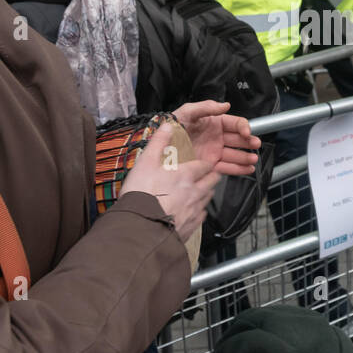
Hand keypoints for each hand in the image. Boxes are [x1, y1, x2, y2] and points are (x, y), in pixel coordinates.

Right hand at [120, 122, 218, 243]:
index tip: (204, 163)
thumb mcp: (146, 162)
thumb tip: (167, 125)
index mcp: (186, 174)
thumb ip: (158, 142)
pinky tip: (193, 212)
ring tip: (201, 191)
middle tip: (208, 175)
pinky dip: (199, 212)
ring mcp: (194, 210)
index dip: (205, 163)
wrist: (141, 226)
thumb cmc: (142, 194)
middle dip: (211, 176)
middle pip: (212, 181)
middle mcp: (195, 192)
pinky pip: (201, 217)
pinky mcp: (190, 226)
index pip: (204, 165)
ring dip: (206, 193)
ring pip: (208, 199)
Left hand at [171, 101, 260, 175]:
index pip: (235, 123)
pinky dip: (239, 169)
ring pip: (235, 154)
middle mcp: (217, 137)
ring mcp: (215, 152)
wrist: (161, 149)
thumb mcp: (186, 112)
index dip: (243, 127)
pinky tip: (248, 169)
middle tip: (255, 145)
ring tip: (253, 160)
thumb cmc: (172, 128)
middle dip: (249, 142)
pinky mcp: (211, 165)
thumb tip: (225, 105)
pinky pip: (228, 167)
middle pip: (239, 140)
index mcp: (214, 122)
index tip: (246, 132)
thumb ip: (206, 106)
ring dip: (246, 157)